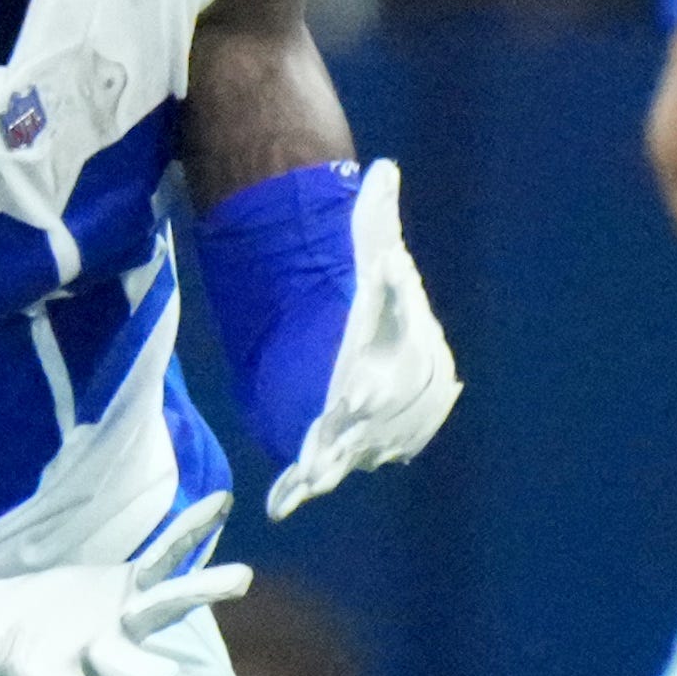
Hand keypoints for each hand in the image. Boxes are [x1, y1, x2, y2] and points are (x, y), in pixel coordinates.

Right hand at [0, 494, 250, 675]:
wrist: (5, 627)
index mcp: (53, 675)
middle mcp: (98, 654)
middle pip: (125, 663)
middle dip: (145, 672)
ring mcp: (120, 620)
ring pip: (162, 606)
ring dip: (200, 591)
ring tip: (242, 578)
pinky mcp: (127, 586)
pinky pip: (162, 557)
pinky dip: (189, 533)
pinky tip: (219, 505)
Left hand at [263, 162, 462, 520]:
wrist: (371, 338)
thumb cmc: (370, 291)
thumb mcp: (370, 244)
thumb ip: (376, 215)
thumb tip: (383, 171)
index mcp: (400, 347)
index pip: (392, 364)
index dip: (374, 380)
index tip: (354, 389)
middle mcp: (389, 390)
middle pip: (373, 415)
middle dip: (354, 428)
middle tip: (333, 431)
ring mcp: (365, 421)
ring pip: (348, 449)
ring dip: (326, 464)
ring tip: (306, 478)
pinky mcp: (335, 438)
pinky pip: (318, 466)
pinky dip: (298, 486)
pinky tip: (276, 504)